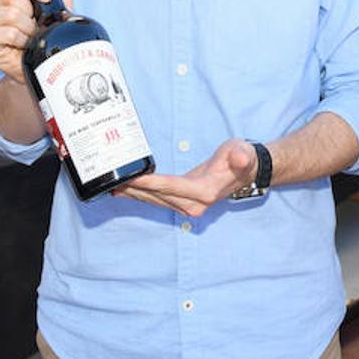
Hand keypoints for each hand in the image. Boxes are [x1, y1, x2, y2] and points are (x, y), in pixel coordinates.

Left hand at [113, 138, 257, 217]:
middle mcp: (195, 204)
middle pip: (158, 196)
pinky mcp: (182, 202)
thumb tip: (242, 158)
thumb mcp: (243, 152)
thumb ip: (241, 156)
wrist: (246, 172)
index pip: (172, 186)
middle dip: (135, 188)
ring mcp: (188, 206)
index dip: (152, 183)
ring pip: (154, 201)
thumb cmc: (242, 158)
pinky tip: (123, 192)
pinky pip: (157, 201)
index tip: (133, 178)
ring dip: (133, 194)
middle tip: (112, 180)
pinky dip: (140, 196)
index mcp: (206, 191)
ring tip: (112, 185)